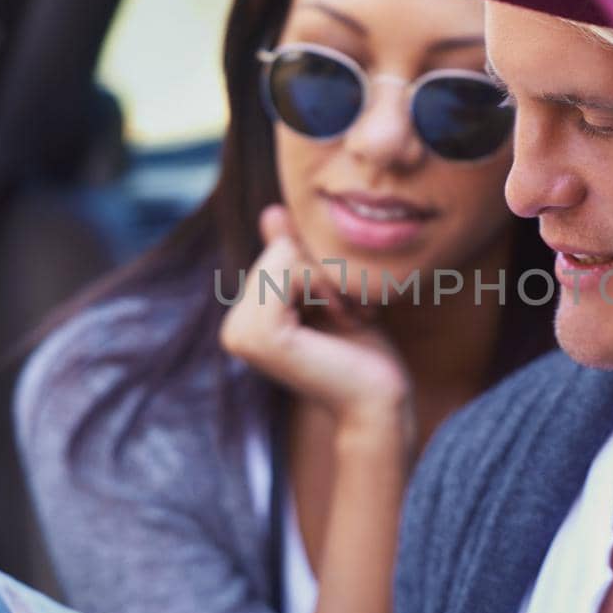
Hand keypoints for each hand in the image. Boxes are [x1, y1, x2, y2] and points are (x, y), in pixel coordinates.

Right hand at [220, 206, 411, 423]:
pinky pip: (291, 270)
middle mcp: (233, 328)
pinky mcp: (260, 335)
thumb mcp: (327, 293)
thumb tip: (270, 211)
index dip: (320, 268)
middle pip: (280, 249)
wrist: (380, 402)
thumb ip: (294, 256)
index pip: (277, 250)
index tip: (341, 309)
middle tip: (347, 316)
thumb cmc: (363, 351)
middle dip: (324, 273)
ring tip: (345, 319)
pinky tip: (341, 321)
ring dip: (331, 282)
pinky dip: (326, 287)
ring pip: (286, 255)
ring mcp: (241, 334)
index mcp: (244, 319)